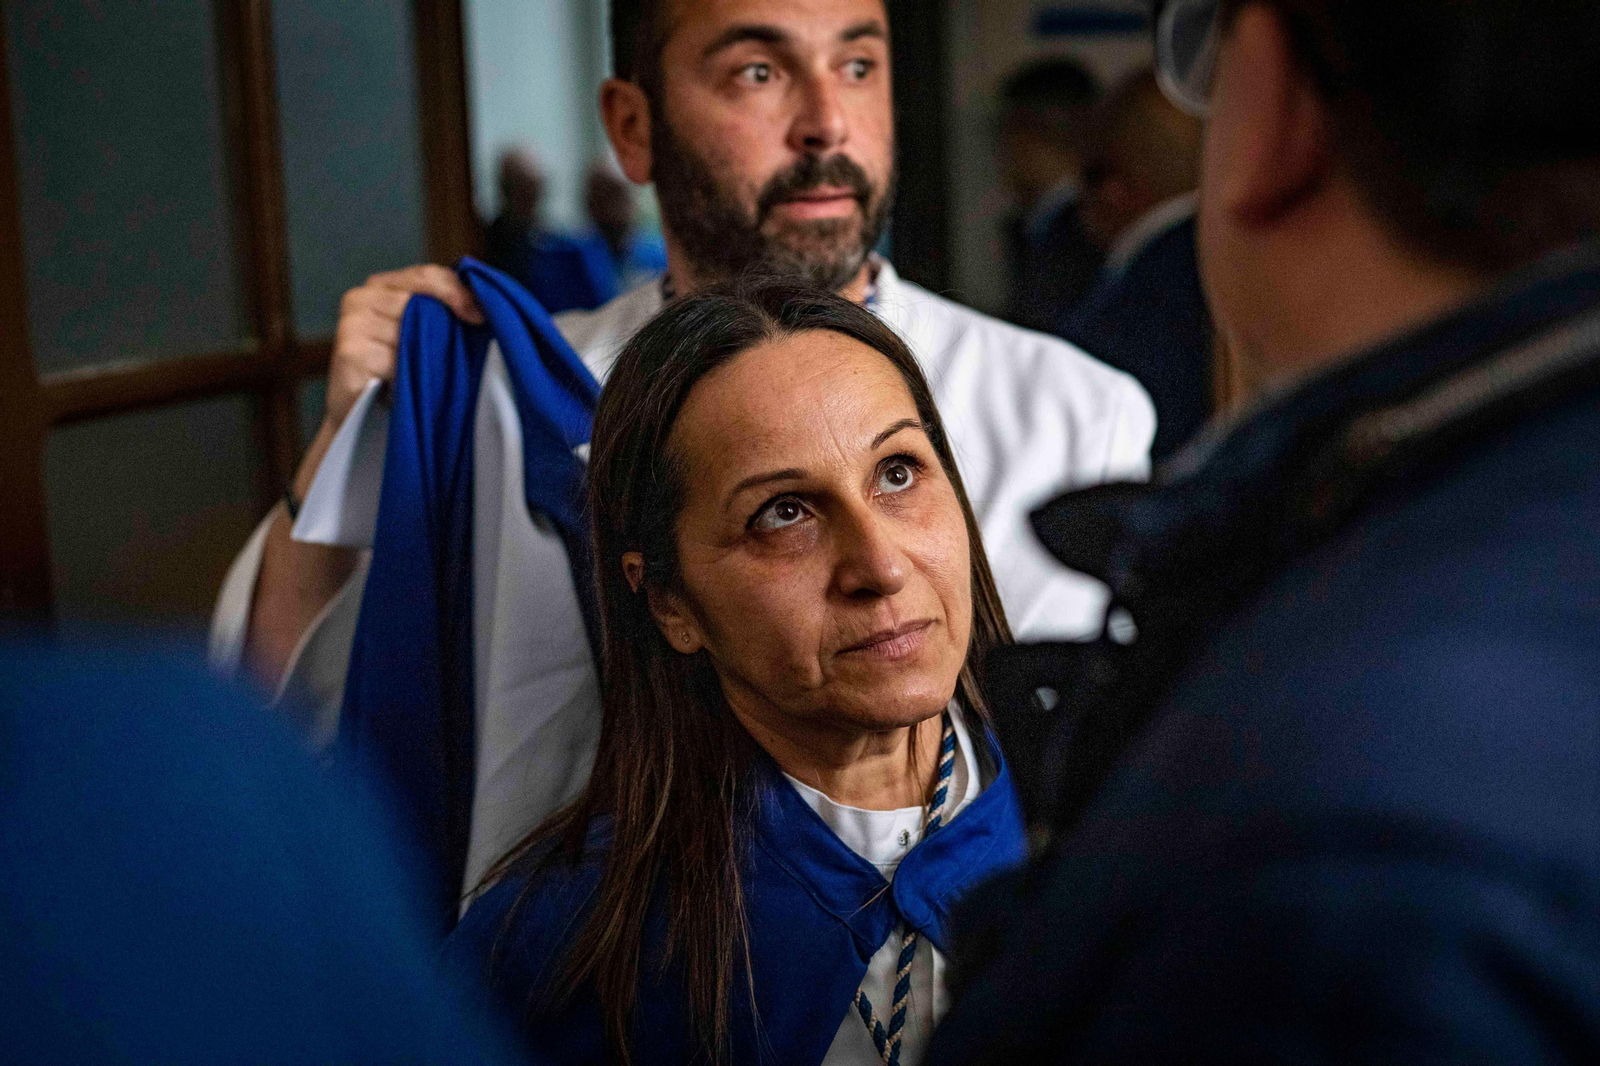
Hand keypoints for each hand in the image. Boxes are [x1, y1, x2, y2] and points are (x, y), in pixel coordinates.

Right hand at [324, 264, 484, 430]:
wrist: (360, 413)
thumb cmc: (396, 369)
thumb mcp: (420, 333)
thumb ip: (438, 311)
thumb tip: (480, 309)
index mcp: (381, 285)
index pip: (426, 275)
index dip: (457, 292)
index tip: (481, 317)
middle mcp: (361, 297)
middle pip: (417, 301)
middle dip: (445, 325)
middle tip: (462, 349)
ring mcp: (352, 323)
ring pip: (408, 332)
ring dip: (423, 356)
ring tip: (421, 373)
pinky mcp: (349, 353)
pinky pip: (394, 360)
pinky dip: (405, 375)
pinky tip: (403, 385)